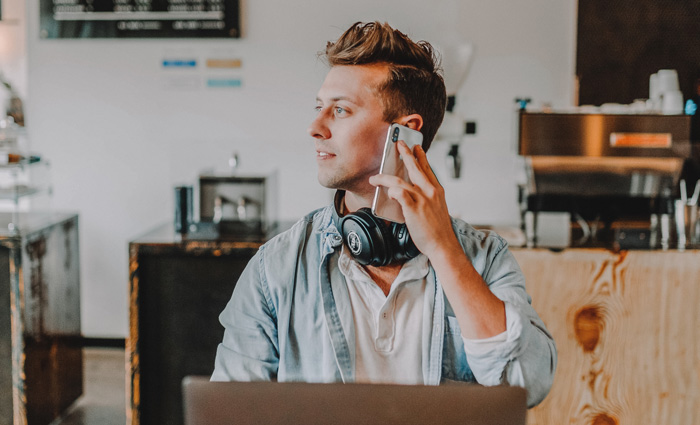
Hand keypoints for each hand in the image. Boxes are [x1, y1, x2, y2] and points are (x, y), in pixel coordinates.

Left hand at [368, 140, 460, 258]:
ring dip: (384, 178)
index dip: (420, 156)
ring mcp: (421, 200)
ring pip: (400, 181)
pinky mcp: (413, 209)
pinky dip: (392, 190)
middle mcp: (430, 192)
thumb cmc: (438, 230)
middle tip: (399, 144)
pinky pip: (400, 194)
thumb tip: (411, 193)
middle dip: (405, 154)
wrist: (442, 244)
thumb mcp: (437, 208)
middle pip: (415, 168)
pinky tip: (387, 191)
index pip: (427, 169)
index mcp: (436, 191)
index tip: (416, 147)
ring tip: (375, 178)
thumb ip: (427, 198)